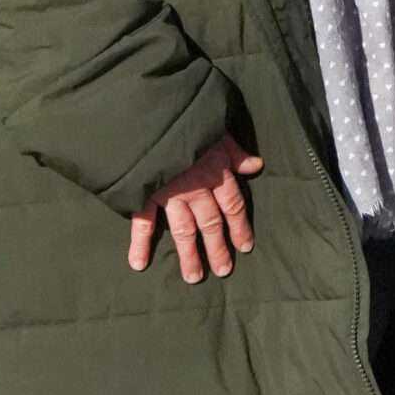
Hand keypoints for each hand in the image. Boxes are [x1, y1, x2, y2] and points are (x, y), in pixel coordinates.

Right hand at [128, 133, 264, 283]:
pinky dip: (140, 243)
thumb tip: (255, 164)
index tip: (246, 247)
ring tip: (193, 278)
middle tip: (223, 271)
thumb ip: (235, 152)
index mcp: (215, 173)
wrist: (152, 116)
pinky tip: (138, 264)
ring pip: (183, 230)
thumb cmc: (190, 120)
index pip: (232, 205)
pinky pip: (142, 222)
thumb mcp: (218, 131)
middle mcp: (195, 188)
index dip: (240, 226)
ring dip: (188, 255)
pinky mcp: (144, 194)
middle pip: (210, 224)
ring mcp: (169, 194)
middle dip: (217, 248)